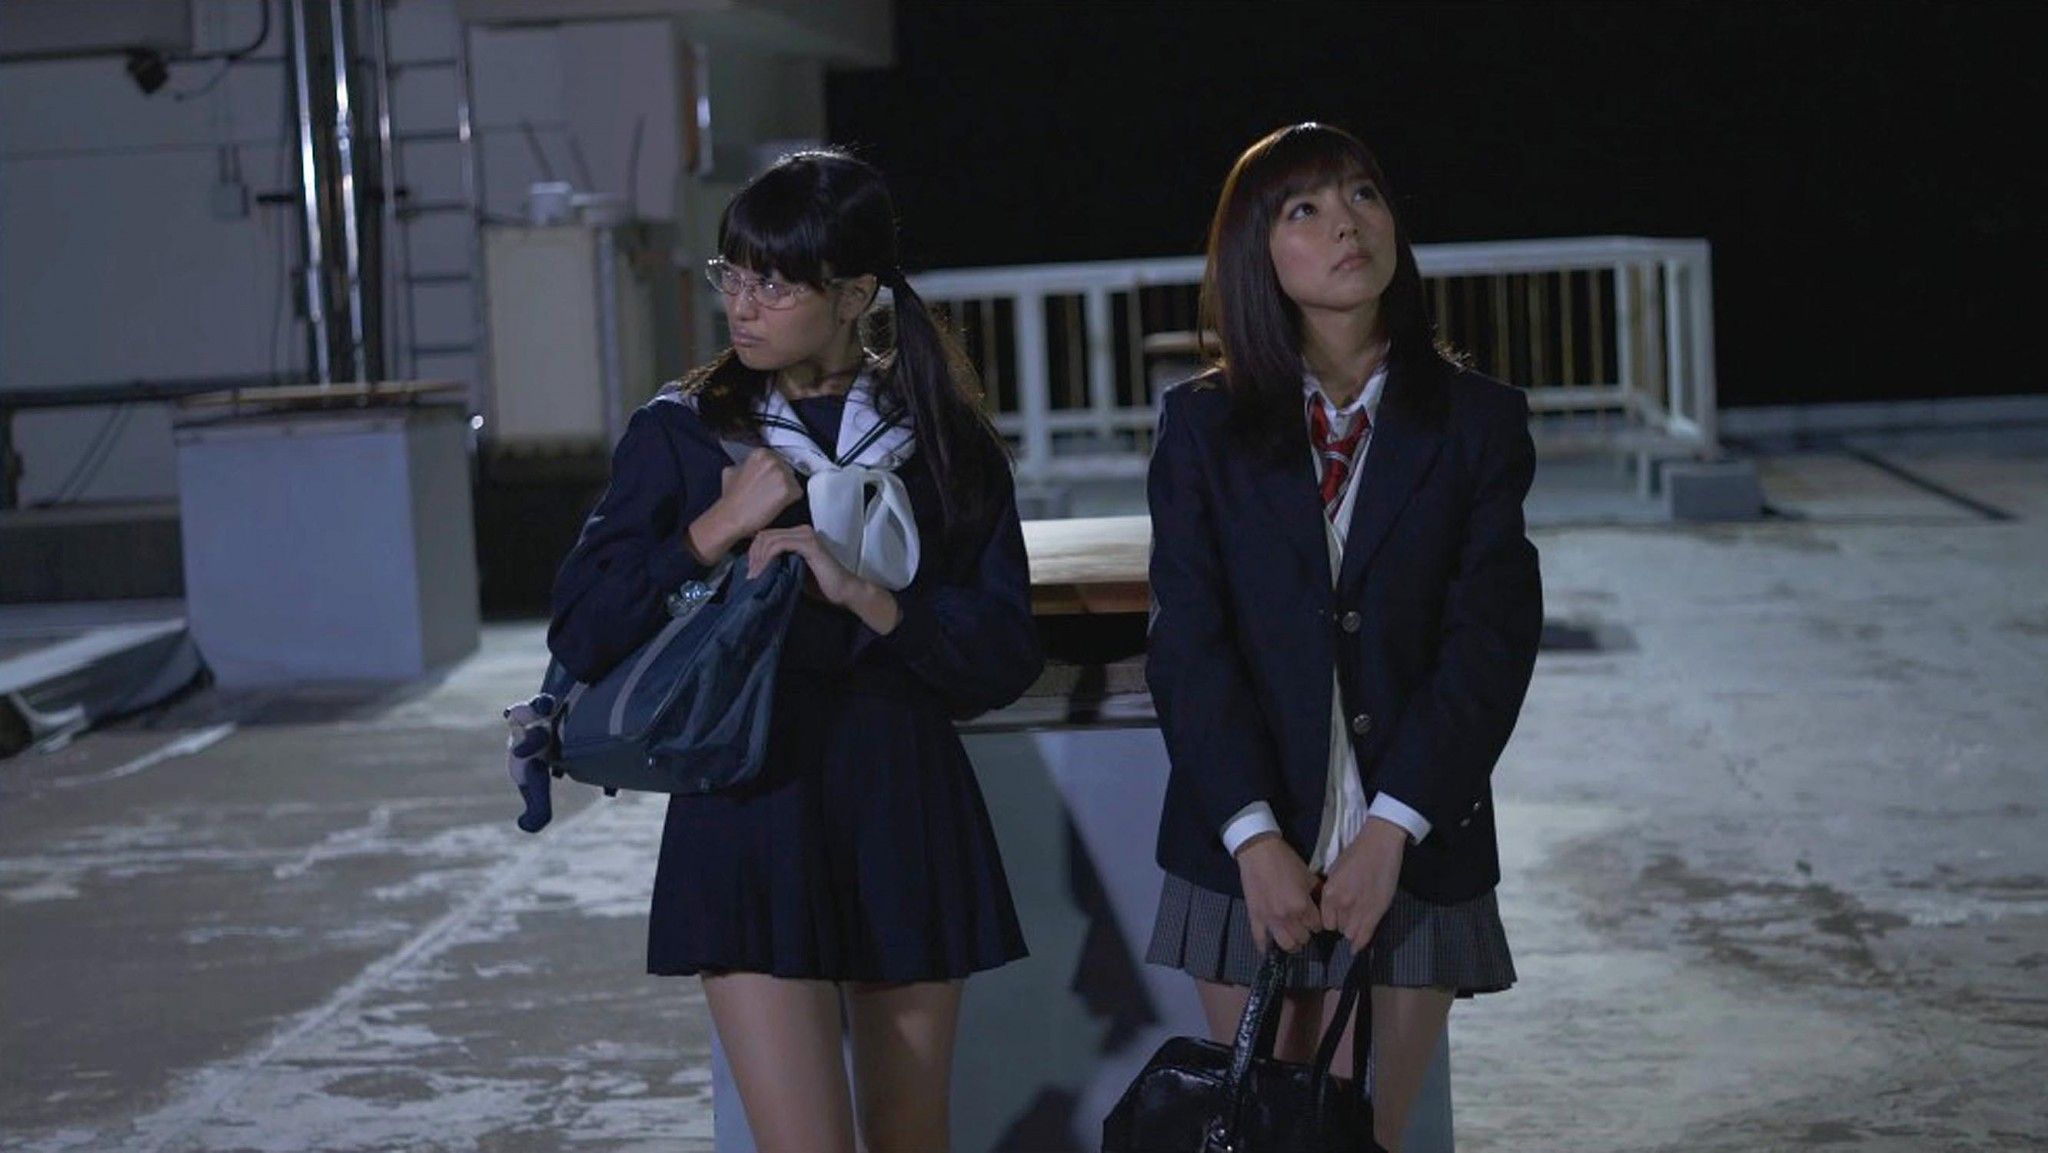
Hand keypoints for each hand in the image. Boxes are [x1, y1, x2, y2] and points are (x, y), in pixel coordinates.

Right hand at [689, 449, 799, 560]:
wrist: (730, 517)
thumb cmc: (730, 499)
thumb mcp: (731, 471)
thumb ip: (745, 464)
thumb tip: (751, 466)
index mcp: (760, 453)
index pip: (778, 460)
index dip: (774, 473)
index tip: (768, 483)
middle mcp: (773, 460)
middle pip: (788, 469)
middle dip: (781, 481)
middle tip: (769, 493)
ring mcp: (782, 474)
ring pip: (794, 481)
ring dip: (786, 491)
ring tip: (771, 500)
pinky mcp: (789, 490)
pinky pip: (798, 493)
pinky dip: (790, 501)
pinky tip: (776, 505)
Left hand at [747, 525, 900, 633]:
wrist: (844, 592)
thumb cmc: (821, 586)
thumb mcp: (793, 572)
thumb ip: (778, 564)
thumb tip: (753, 568)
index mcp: (797, 535)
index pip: (766, 536)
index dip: (753, 552)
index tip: (750, 572)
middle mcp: (801, 530)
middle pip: (764, 535)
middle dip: (752, 555)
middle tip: (750, 576)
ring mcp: (805, 535)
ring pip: (769, 539)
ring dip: (758, 558)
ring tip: (755, 576)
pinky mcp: (809, 544)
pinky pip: (779, 545)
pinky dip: (767, 558)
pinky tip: (764, 571)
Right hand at [1235, 834, 1321, 953]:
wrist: (1259, 852)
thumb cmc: (1286, 861)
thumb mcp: (1308, 875)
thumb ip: (1318, 893)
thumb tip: (1326, 905)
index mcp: (1303, 906)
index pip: (1317, 926)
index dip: (1318, 922)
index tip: (1315, 918)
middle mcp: (1287, 917)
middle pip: (1303, 938)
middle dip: (1306, 933)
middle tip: (1304, 925)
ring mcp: (1270, 920)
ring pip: (1285, 945)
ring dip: (1291, 943)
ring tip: (1291, 936)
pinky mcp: (1255, 918)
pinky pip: (1260, 940)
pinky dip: (1265, 947)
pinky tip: (1269, 948)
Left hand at [1318, 816, 1407, 950]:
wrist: (1379, 845)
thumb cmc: (1357, 855)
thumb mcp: (1335, 873)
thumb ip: (1332, 893)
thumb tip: (1331, 908)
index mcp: (1329, 892)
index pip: (1325, 921)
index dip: (1331, 920)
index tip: (1336, 918)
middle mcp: (1341, 903)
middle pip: (1337, 929)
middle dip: (1342, 925)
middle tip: (1349, 917)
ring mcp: (1359, 909)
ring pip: (1350, 934)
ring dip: (1353, 930)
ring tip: (1358, 922)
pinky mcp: (1376, 911)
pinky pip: (1365, 935)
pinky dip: (1360, 944)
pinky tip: (1356, 948)